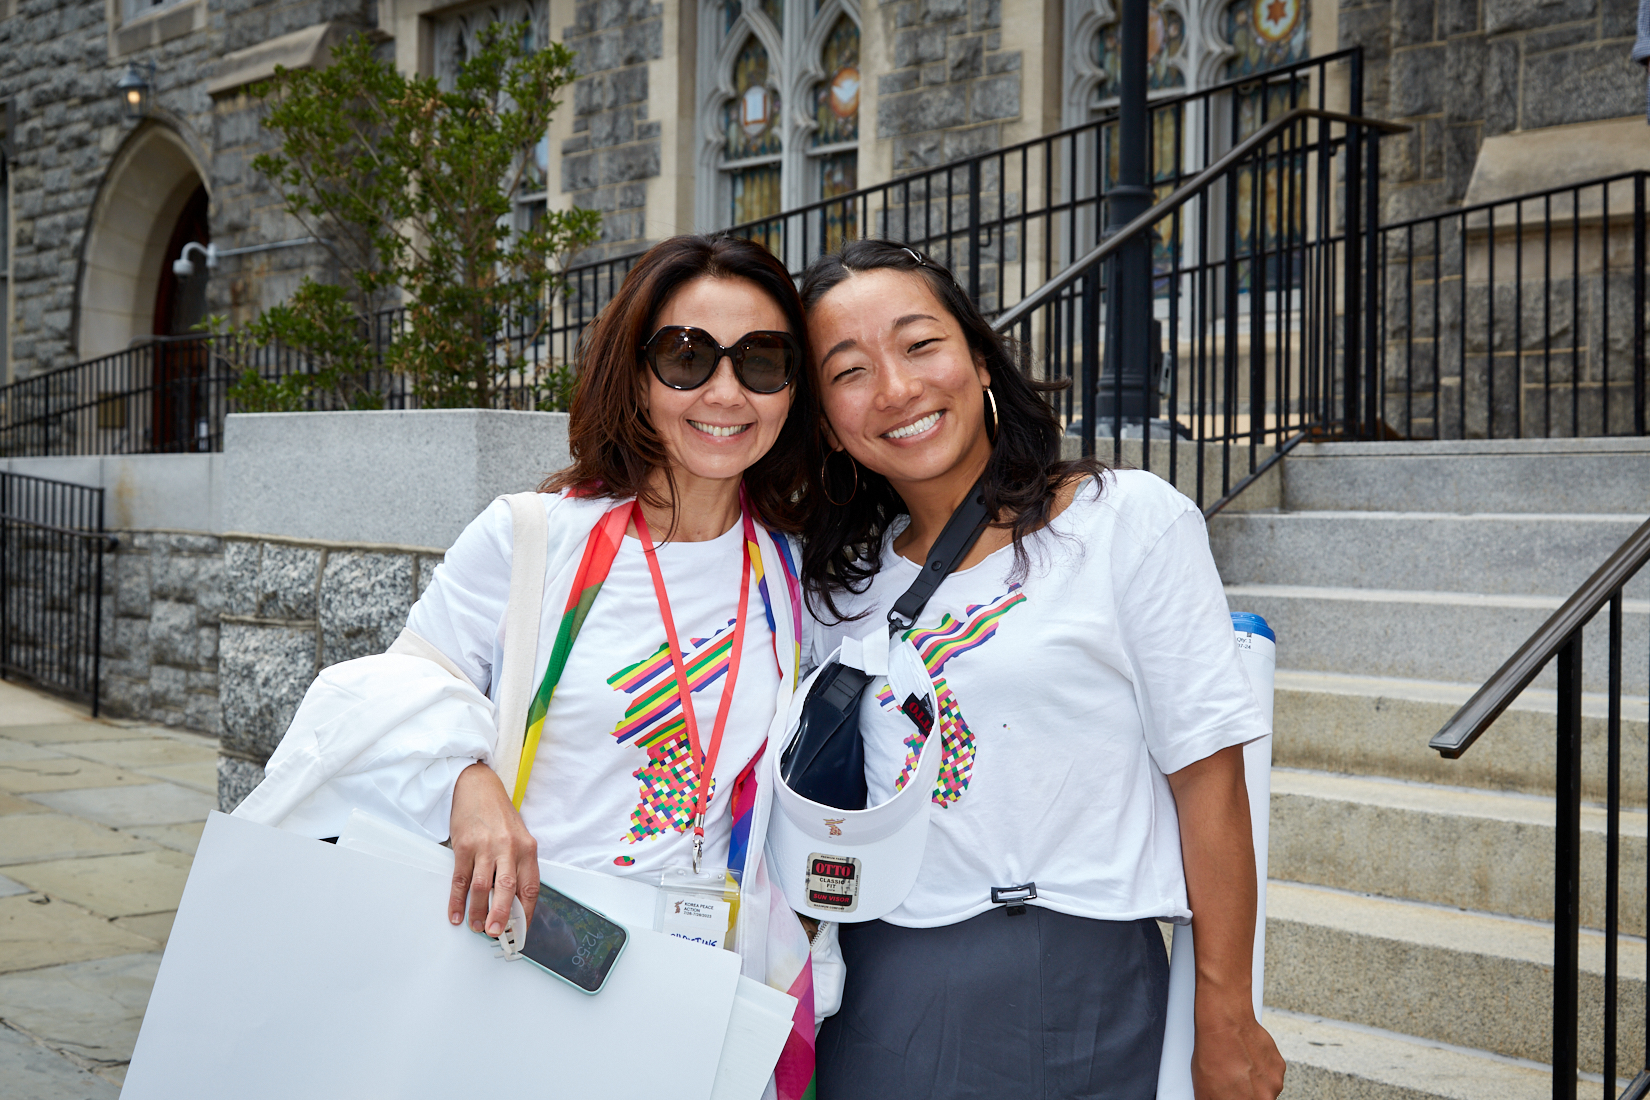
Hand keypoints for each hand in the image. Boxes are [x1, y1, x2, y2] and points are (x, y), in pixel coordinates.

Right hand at [449, 761, 539, 936]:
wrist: (477, 786)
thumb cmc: (499, 814)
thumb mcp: (518, 837)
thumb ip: (518, 865)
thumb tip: (514, 901)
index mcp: (527, 848)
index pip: (530, 886)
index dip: (526, 912)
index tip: (521, 930)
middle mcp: (508, 847)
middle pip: (506, 888)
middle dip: (502, 915)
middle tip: (497, 934)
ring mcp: (485, 846)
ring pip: (481, 886)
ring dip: (478, 911)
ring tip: (477, 927)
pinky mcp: (464, 845)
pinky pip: (460, 879)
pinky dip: (457, 900)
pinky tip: (457, 914)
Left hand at [1191, 993, 1284, 1099]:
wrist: (1225, 1024)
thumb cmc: (1212, 1055)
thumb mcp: (1203, 1088)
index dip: (1234, 1096)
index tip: (1230, 1093)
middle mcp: (1263, 1098)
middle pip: (1255, 1099)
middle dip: (1244, 1093)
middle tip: (1232, 1080)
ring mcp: (1273, 1083)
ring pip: (1264, 1088)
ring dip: (1254, 1081)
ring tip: (1238, 1065)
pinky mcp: (1279, 1067)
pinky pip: (1270, 1073)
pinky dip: (1261, 1067)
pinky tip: (1247, 1057)